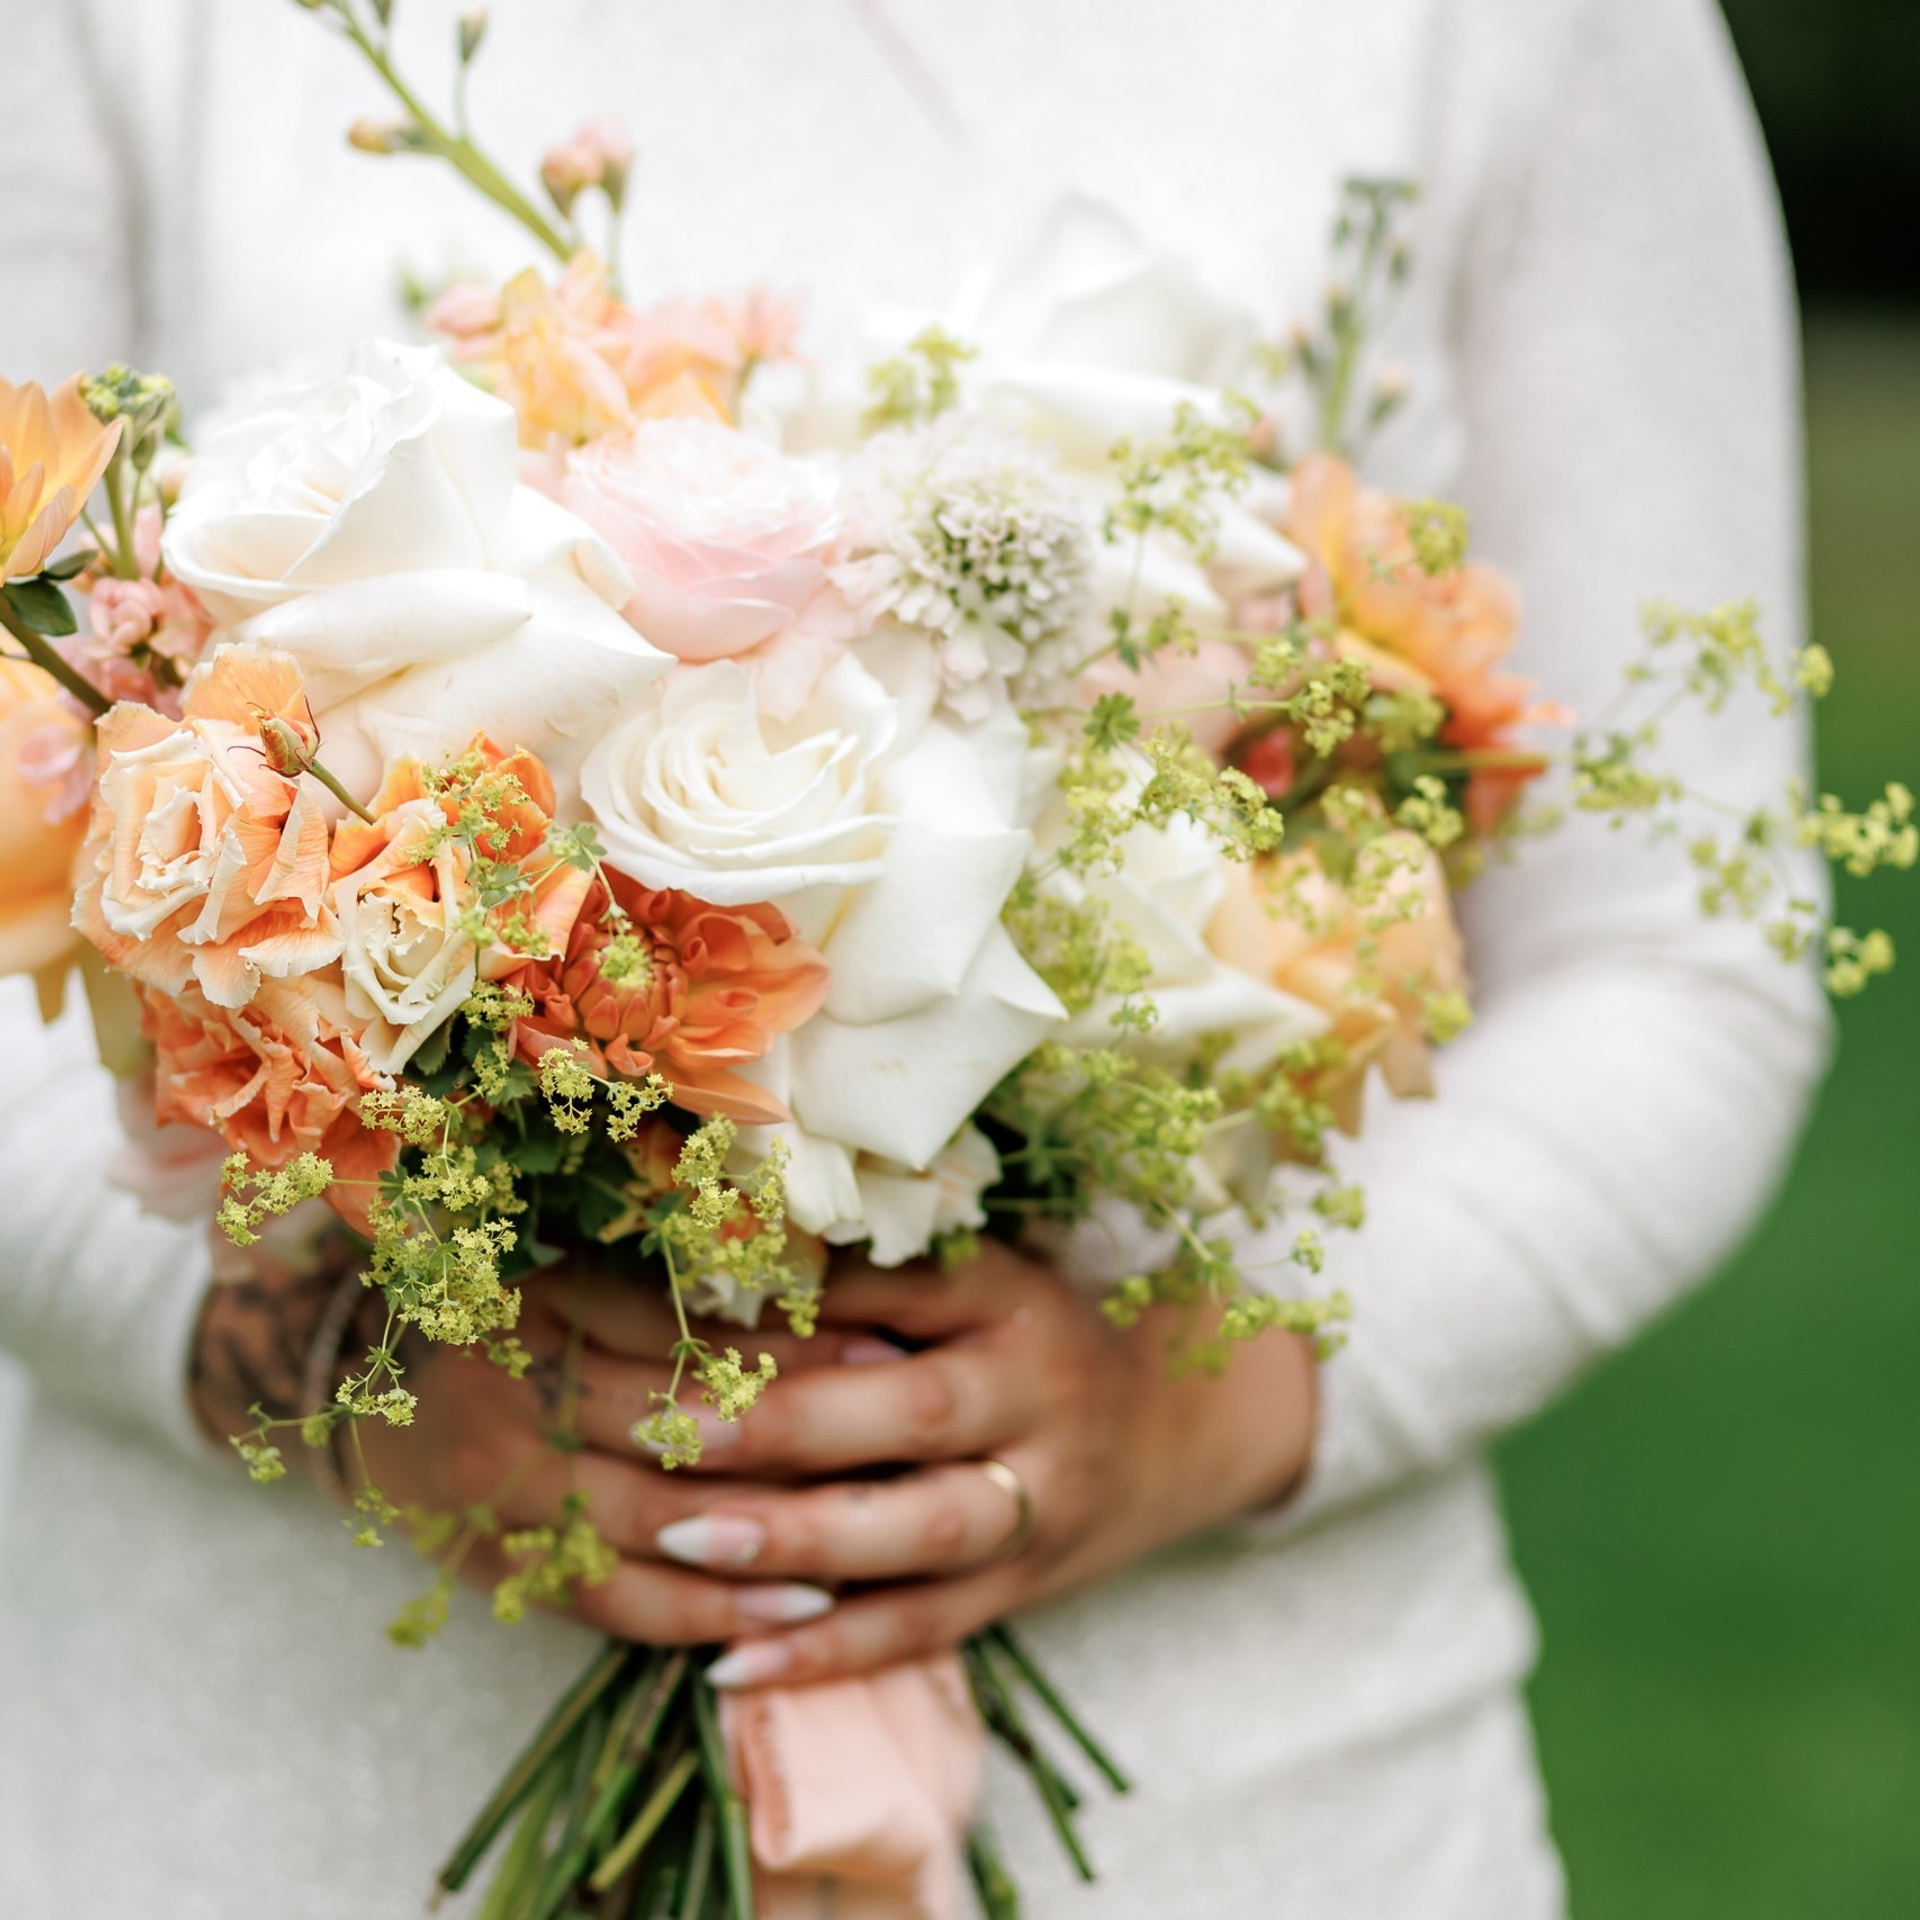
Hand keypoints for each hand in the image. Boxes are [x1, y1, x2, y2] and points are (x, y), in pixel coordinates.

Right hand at [189, 1251, 870, 1647]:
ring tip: (867, 1549)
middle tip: (912, 1453)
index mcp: (537, 1289)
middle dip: (800, 1446)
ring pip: (653, 1521)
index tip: (891, 1343)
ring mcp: (493, 1482)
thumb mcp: (570, 1245)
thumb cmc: (506, 1296)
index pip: (681, 1323)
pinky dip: (704, 1612)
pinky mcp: (494, 1559)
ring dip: (765, 1542)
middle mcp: (508, 1383)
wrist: (363, 1378)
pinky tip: (789, 1613)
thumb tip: (827, 1255)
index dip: (790, 1341)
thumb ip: (669, 1253)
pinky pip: (612, 1600)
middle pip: (675, 1428)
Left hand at [621, 1240, 1316, 1687]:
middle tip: (671, 1429)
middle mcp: (1039, 1393)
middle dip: (790, 1424)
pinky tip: (730, 1660)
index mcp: (1017, 1295)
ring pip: (924, 1530)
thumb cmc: (1035, 1332)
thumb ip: (878, 1274)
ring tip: (684, 1538)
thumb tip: (723, 1262)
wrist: (1174, 1427)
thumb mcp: (985, 1273)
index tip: (698, 1289)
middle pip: (919, 1412)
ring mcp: (1042, 1500)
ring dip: (800, 1541)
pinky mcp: (1025, 1587)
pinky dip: (828, 1652)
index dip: (810, 1291)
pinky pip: (925, 1627)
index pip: (912, 1283)